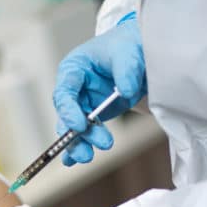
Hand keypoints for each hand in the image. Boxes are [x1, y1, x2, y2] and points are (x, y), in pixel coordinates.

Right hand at [53, 16, 145, 165]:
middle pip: (66, 114)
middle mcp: (75, 88)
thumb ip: (126, 70)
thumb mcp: (128, 51)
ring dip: (80, 143)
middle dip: (75, 134)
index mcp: (74, 68)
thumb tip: (125, 91)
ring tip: (88, 157)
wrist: (141, 52)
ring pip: (74, 128)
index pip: (65, 91)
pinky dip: (80, 146)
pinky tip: (75, 161)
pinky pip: (85, 134)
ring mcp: (84, 104)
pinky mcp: (96, 116)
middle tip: (88, 149)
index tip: (80, 126)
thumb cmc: (127, 45)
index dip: (69, 110)